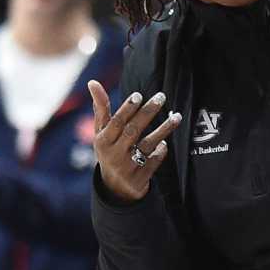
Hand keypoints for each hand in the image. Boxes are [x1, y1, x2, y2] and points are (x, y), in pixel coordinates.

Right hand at [89, 81, 181, 202]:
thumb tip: (92, 82)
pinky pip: (154, 160)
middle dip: (147, 112)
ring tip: (176, 116)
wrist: (114, 187)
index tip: (139, 95)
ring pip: (147, 145)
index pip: (115, 123)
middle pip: (133, 131)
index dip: (126, 109)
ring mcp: (128, 167)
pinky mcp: (141, 178)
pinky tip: (165, 142)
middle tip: (161, 96)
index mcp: (103, 141)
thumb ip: (101, 108)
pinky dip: (161, 150)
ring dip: (163, 130)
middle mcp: (114, 154)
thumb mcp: (101, 132)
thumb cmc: (108, 149)